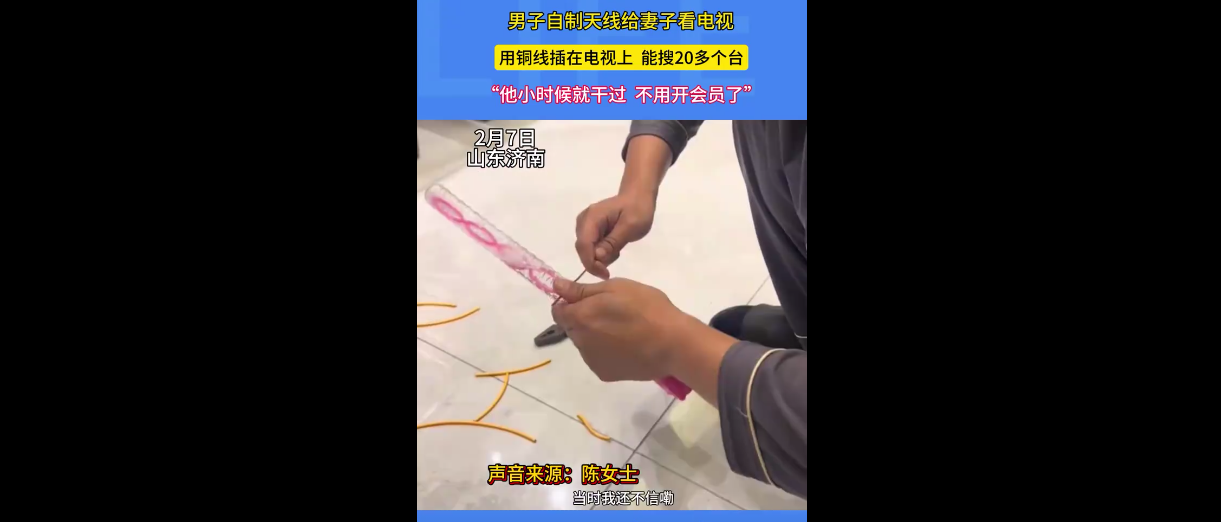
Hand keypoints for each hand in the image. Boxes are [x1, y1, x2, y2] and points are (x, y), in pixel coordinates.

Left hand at [551, 276, 691, 381]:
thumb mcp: (616, 287)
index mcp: (580, 317)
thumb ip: (582, 290)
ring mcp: (592, 361)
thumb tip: (556, 285)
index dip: (571, 303)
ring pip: (585, 344)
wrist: (673, 343)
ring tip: (623, 330)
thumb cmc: (647, 308)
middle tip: (613, 313)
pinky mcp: (605, 374)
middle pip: (572, 327)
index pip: (558, 310)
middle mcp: (580, 341)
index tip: (592, 299)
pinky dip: (606, 351)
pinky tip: (627, 346)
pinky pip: (598, 358)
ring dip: (595, 336)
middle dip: (584, 319)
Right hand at [574, 194, 655, 278]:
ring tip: (618, 248)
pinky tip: (615, 246)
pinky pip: (591, 247)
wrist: (638, 197)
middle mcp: (584, 221)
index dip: (591, 262)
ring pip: (586, 250)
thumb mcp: (631, 226)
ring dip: (601, 256)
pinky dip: (602, 251)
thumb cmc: (637, 210)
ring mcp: (585, 225)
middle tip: (617, 256)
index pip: (583, 245)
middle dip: (597, 260)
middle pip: (583, 249)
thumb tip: (597, 256)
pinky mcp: (590, 230)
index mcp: (592, 217)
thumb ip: (613, 242)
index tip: (605, 273)